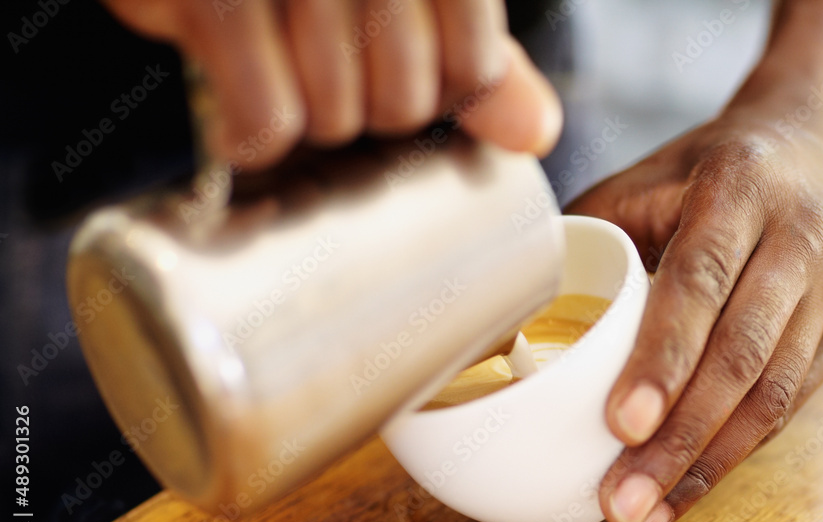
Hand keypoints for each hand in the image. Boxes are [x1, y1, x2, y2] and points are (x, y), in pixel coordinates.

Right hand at [103, 0, 561, 168]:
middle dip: (364, 108)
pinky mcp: (217, 0)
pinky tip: (241, 114)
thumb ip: (480, 63)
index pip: (472, 70)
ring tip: (279, 72)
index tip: (390, 68)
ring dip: (306, 118)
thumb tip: (535, 134)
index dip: (433, 94)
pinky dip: (252, 137)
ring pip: (336, 116)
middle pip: (402, 103)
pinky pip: (269, 119)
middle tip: (324, 66)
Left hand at [570, 93, 822, 521]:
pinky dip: (733, 455)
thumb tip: (518, 297)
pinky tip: (686, 490)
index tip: (621, 423)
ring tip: (644, 519)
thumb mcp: (652, 171)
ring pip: (771, 395)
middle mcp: (797, 243)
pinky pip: (787, 407)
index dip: (662, 356)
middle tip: (620, 501)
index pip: (700, 280)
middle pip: (740, 355)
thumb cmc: (719, 162)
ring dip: (705, 466)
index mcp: (739, 189)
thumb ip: (593, 227)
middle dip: (679, 438)